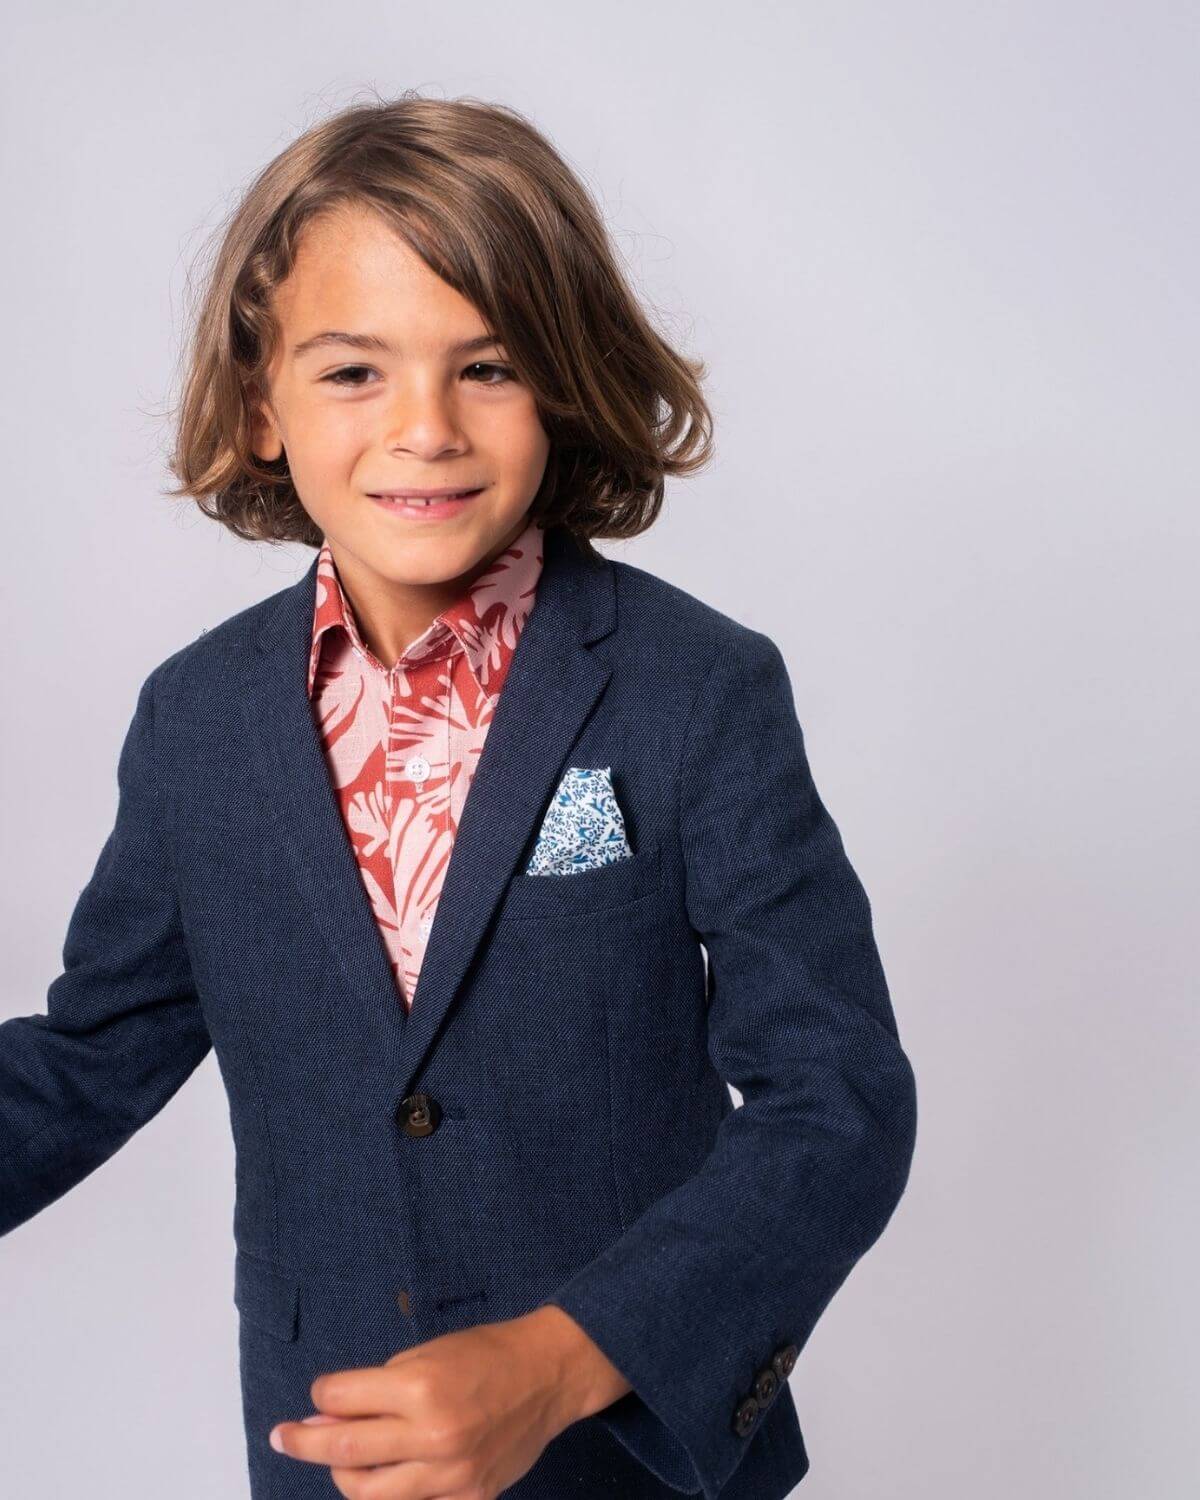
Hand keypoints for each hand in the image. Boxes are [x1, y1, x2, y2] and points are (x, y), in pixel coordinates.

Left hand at [268, 1305, 630, 1498]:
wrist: (548, 1374)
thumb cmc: (486, 1353)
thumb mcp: (427, 1352)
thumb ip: (377, 1387)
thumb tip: (328, 1415)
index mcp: (420, 1388)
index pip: (341, 1398)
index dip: (320, 1395)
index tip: (316, 1396)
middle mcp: (433, 1435)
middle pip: (344, 1451)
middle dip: (303, 1442)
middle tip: (283, 1436)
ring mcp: (451, 1474)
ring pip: (369, 1494)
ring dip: (342, 1476)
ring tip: (339, 1462)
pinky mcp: (469, 1498)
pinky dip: (392, 1495)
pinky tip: (386, 1479)